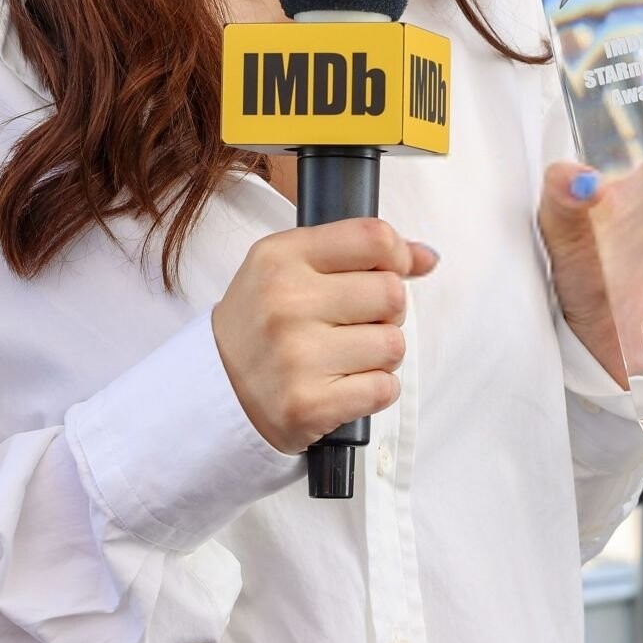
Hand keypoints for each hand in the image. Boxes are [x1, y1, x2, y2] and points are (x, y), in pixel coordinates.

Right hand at [213, 217, 440, 454]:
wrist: (216, 389)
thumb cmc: (261, 323)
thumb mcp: (289, 267)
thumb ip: (356, 252)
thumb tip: (427, 257)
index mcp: (280, 257)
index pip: (373, 238)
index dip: (397, 255)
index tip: (391, 269)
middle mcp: (286, 301)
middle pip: (392, 294)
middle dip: (385, 311)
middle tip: (353, 323)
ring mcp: (296, 355)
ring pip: (393, 345)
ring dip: (380, 355)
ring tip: (345, 356)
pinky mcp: (309, 404)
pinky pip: (383, 388)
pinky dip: (374, 389)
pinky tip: (343, 384)